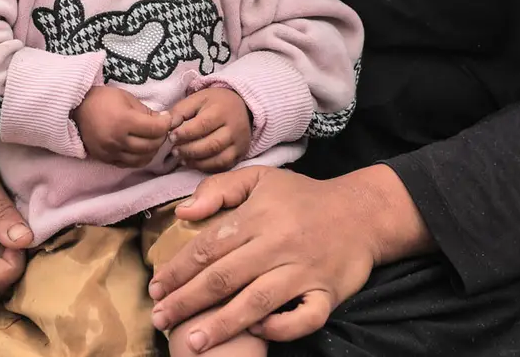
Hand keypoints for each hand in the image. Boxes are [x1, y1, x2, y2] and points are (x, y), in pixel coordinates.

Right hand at [73, 86, 172, 166]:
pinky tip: (141, 149)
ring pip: (142, 159)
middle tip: (161, 129)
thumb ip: (146, 111)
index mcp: (124, 121)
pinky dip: (139, 158)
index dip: (167, 123)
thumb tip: (164, 121)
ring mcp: (111, 152)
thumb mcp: (127, 98)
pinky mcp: (106, 159)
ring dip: (152, 150)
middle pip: (151, 145)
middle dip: (161, 136)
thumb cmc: (102, 99)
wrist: (76, 109)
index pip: (155, 129)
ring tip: (152, 139)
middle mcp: (118, 140)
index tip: (168, 118)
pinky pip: (129, 164)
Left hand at [148, 165, 433, 350]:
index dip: (178, 270)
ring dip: (222, 324)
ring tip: (194, 341)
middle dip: (188, 301)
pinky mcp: (329, 294)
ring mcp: (304, 272)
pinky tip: (257, 332)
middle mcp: (278, 244)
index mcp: (258, 217)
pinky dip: (281, 328)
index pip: (208, 247)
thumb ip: (220, 189)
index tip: (156, 288)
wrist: (363, 212)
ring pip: (257, 302)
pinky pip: (304, 318)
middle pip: (225, 277)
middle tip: (160, 318)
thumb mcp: (261, 178)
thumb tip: (183, 212)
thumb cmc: (304, 197)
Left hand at [169, 87, 251, 171]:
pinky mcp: (240, 154)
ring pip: (218, 159)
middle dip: (189, 150)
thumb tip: (167, 125)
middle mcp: (234, 128)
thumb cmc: (214, 103)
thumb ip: (181, 111)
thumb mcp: (197, 99)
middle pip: (211, 145)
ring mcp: (239, 143)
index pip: (203, 125)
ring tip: (182, 158)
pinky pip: (223, 166)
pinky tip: (193, 163)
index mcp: (222, 110)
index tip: (171, 136)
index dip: (185, 133)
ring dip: (196, 161)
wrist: (241, 107)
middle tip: (174, 151)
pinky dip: (206, 167)